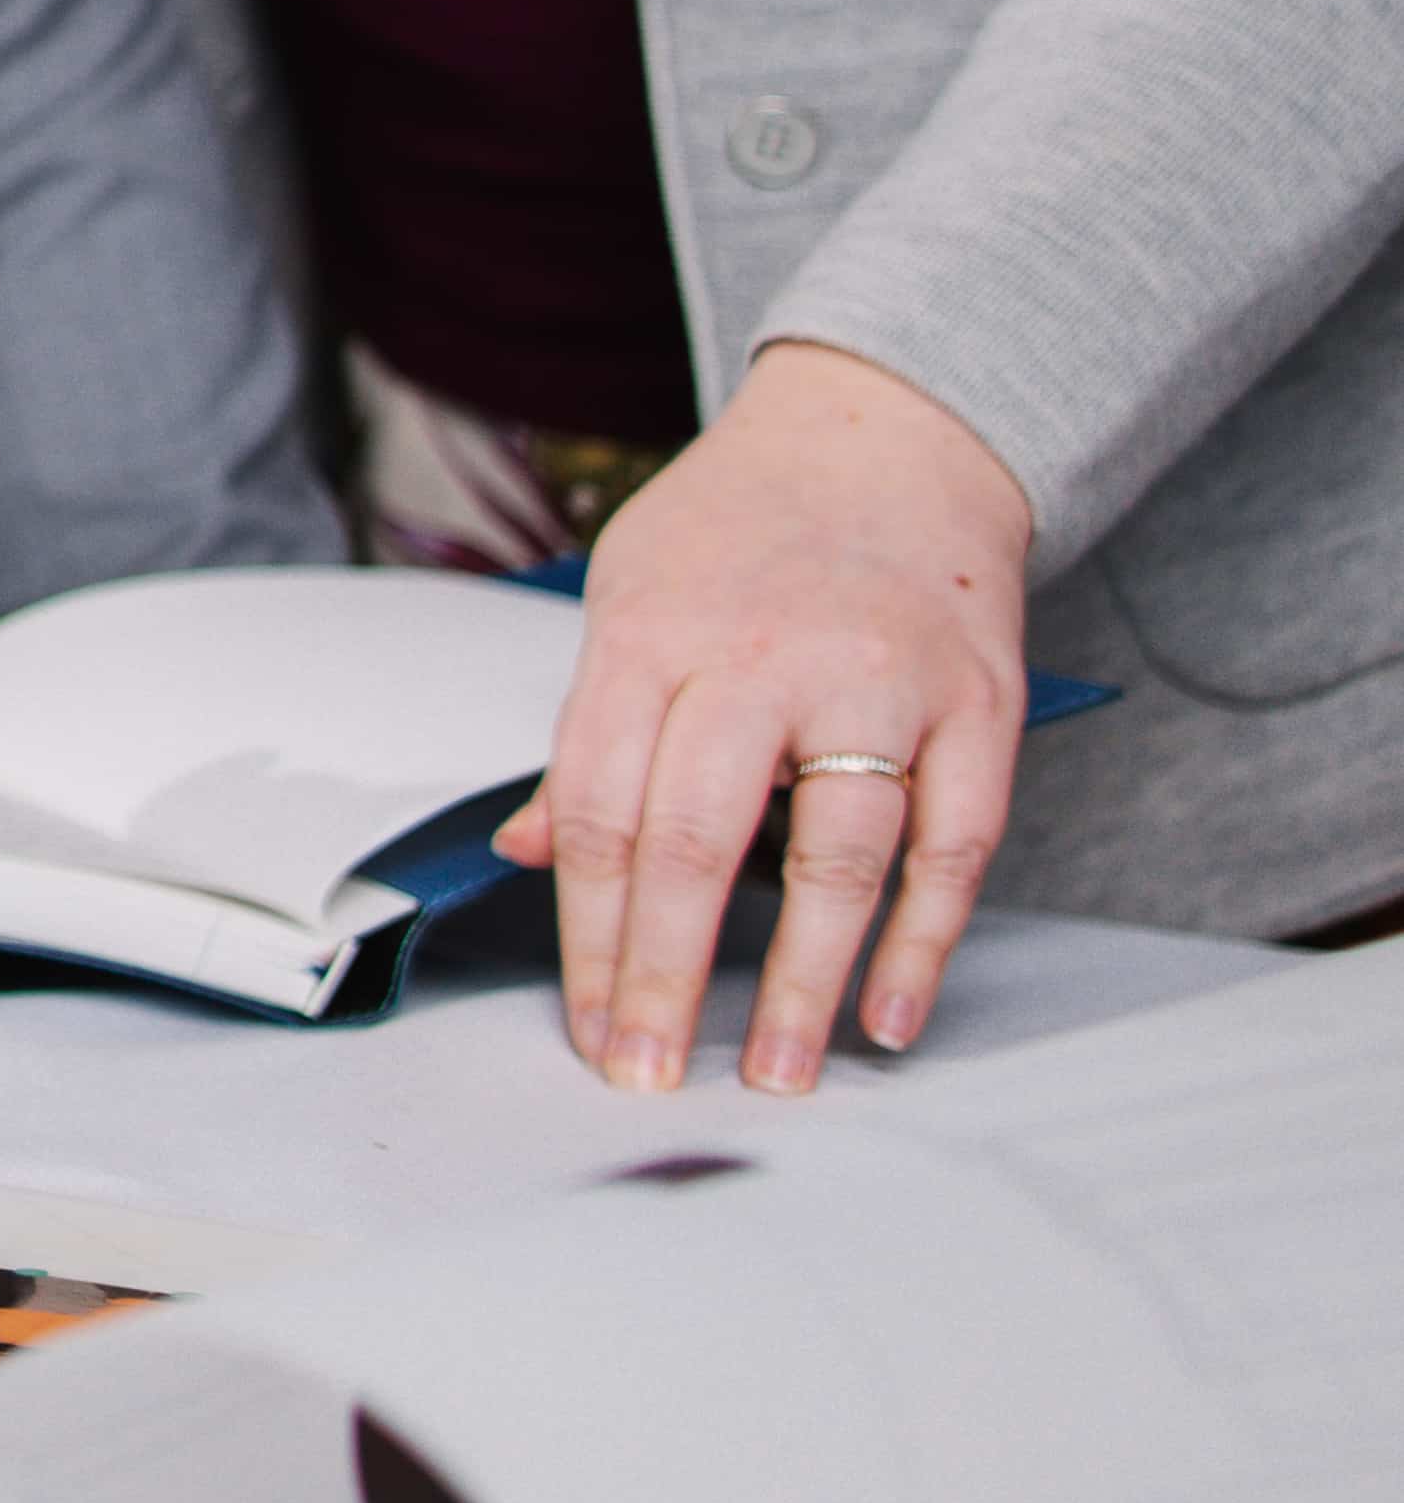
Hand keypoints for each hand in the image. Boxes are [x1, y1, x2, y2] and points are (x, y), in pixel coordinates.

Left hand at [499, 337, 1035, 1093]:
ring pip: (833, 853)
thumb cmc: (740, 526)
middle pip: (693, 840)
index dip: (585, 932)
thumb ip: (587, 729)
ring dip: (799, 980)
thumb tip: (522, 848)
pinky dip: (924, 941)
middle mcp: (762, 659)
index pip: (596, 809)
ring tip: (770, 1070)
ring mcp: (879, 682)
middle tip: (645, 1072)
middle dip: (661, 973)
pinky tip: (890, 1015)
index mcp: (651, 635)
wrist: (886, 430)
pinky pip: (954, 844)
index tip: (585, 1023)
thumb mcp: (628, 595)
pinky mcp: (980, 704)